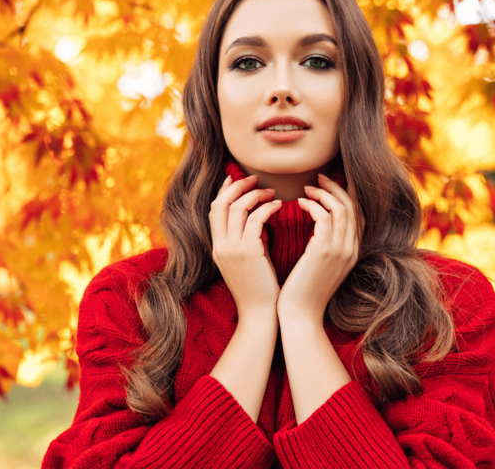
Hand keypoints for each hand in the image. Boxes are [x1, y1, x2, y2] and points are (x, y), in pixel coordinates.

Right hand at [209, 174, 282, 319]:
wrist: (260, 316)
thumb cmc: (260, 291)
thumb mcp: (247, 263)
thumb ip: (248, 241)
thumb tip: (260, 219)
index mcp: (218, 248)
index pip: (214, 210)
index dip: (224, 191)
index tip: (237, 178)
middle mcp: (220, 246)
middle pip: (220, 203)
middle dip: (236, 186)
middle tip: (254, 178)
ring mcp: (231, 249)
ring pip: (236, 207)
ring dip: (254, 194)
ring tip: (271, 191)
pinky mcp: (248, 252)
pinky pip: (255, 219)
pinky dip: (267, 207)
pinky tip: (279, 205)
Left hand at [277, 174, 363, 323]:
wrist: (299, 315)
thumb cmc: (303, 293)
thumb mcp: (320, 267)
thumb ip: (324, 247)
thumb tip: (316, 229)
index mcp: (353, 252)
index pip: (357, 215)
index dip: (344, 196)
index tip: (327, 186)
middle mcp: (352, 249)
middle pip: (352, 206)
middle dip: (336, 188)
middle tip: (318, 178)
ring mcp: (341, 250)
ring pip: (340, 208)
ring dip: (324, 193)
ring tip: (307, 188)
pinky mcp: (324, 251)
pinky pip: (323, 216)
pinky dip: (313, 205)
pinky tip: (299, 203)